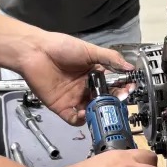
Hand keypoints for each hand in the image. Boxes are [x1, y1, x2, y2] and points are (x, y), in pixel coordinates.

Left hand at [17, 32, 132, 124]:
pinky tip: (85, 113)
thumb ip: (110, 58)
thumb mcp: (90, 50)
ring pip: (91, 111)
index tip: (129, 88)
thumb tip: (130, 67)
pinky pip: (74, 119)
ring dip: (99, 112)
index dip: (121, 88)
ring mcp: (74, 98)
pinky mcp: (62, 107)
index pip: (112, 85)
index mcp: (93, 74)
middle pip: (103, 100)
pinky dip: (82, 120)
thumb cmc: (61, 47)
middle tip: (118, 100)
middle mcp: (85, 87)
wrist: (35, 52)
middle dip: (113, 102)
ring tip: (103, 108)